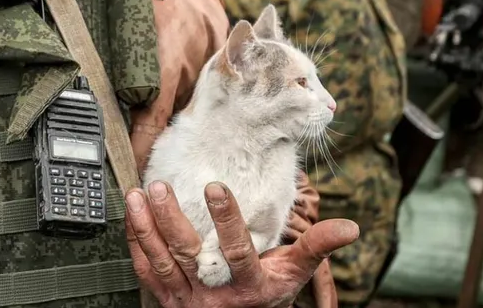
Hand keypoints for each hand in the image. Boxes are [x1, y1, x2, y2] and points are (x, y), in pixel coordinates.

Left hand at [125, 180, 358, 307]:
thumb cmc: (268, 295)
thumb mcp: (294, 273)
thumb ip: (316, 247)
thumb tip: (350, 228)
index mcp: (249, 286)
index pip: (237, 251)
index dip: (226, 219)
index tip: (215, 186)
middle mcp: (215, 295)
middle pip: (189, 255)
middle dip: (172, 220)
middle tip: (161, 186)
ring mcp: (187, 299)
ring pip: (163, 262)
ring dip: (148, 228)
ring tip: (140, 194)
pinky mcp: (167, 298)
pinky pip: (146, 271)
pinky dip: (137, 243)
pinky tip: (131, 215)